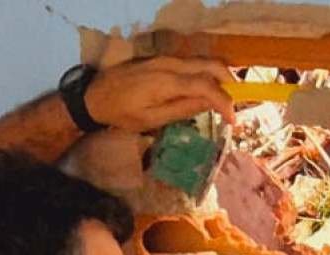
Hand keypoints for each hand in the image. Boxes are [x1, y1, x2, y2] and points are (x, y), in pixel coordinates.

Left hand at [85, 57, 235, 132]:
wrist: (94, 95)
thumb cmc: (121, 113)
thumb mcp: (151, 119)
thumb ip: (182, 109)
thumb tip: (208, 104)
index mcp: (167, 82)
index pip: (207, 87)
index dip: (225, 103)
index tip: (233, 121)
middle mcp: (170, 64)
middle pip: (210, 65)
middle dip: (229, 82)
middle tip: (235, 103)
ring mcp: (165, 59)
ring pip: (202, 62)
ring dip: (218, 77)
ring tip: (223, 99)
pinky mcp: (161, 60)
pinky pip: (190, 63)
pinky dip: (204, 74)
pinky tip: (204, 91)